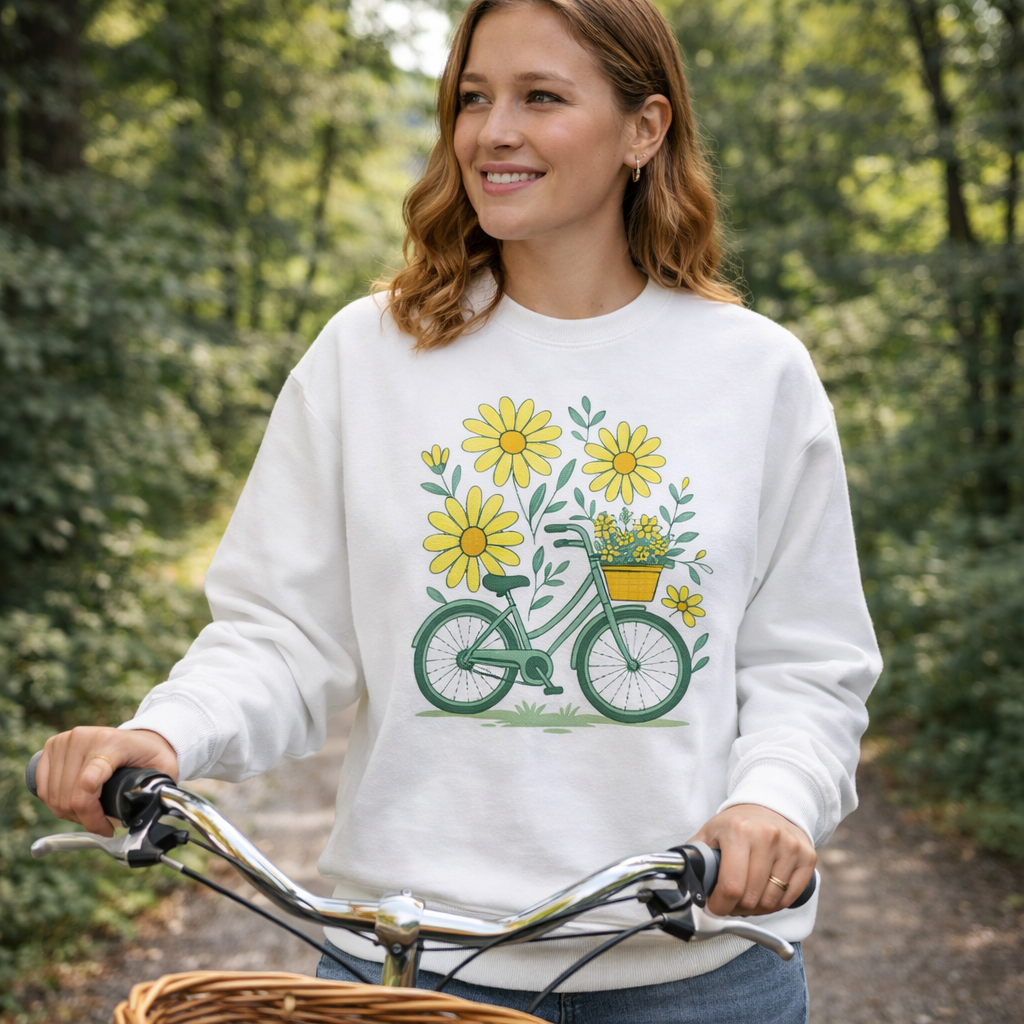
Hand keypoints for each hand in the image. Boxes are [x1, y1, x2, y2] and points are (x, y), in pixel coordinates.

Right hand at [36, 726, 178, 837]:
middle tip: (102, 825)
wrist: (140, 737)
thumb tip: (147, 817)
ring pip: (54, 796)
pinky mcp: (52, 746)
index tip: (108, 829)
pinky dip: (55, 803)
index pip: (88, 784)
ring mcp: (65, 741)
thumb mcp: (163, 770)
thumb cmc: (151, 756)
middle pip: (69, 796)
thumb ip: (157, 791)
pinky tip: (73, 806)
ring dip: (70, 814)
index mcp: (111, 743)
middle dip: (85, 819)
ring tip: (90, 815)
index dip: (93, 816)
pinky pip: (43, 788)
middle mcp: (83, 738)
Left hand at [688, 804, 815, 916]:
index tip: (715, 907)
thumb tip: (678, 881)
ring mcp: (790, 846)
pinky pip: (791, 897)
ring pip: (772, 901)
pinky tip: (765, 893)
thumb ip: (694, 858)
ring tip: (747, 896)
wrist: (769, 806)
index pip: (731, 887)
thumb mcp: (710, 833)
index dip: (720, 906)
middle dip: (736, 908)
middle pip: (751, 898)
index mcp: (739, 832)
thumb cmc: (735, 825)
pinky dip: (776, 903)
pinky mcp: (807, 856)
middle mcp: (767, 837)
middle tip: (729, 902)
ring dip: (756, 908)